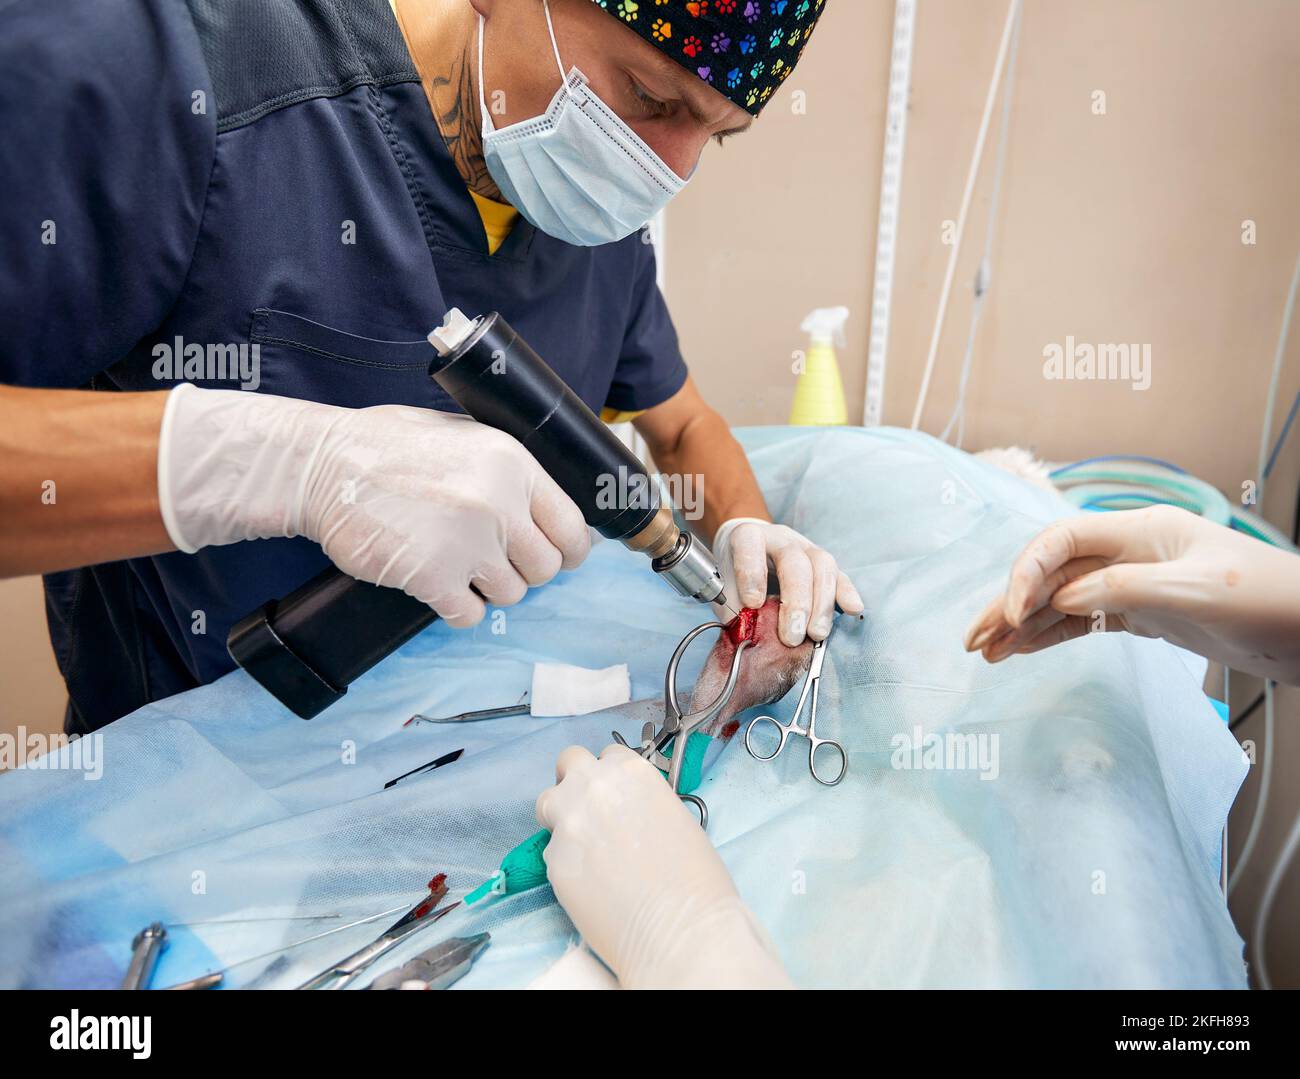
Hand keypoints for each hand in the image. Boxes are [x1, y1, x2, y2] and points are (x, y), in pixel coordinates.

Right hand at [158, 384, 589, 625]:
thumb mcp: (461, 435)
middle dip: (523, 570)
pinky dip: (458, 608)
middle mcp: (499, 504)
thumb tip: (540, 505)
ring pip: (512, 594)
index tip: (559, 557)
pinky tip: (438, 587)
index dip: (569, 549)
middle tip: (492, 561)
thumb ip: (504, 470)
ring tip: (456, 566)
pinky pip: (471, 615)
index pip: (572, 527)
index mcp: (513, 466)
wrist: (324, 465)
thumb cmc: (386, 446)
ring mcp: (468, 544)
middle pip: (546, 568)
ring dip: (487, 589)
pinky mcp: (434, 578)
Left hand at [535, 744, 790, 988]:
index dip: (610, 777)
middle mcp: (593, 788)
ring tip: (582, 846)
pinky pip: (550, 850)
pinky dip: (565, 861)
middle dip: (575, 783)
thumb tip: (626, 812)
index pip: (608, 755)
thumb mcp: (676, 818)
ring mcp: (568, 823)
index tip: (615, 796)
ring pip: (546, 802)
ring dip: (560, 816)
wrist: (679, 928)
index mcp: (631, 773)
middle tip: (589, 812)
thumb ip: (642, 801)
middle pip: (569, 763)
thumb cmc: (696, 879)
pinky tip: (589, 883)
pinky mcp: (552, 861)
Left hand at [713, 517, 863, 644]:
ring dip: (822, 604)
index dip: (752, 574)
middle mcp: (780, 538)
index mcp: (748, 536)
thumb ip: (731, 606)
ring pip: (822, 566)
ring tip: (816, 634)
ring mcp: (806, 547)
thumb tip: (747, 634)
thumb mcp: (723, 584)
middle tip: (792, 637)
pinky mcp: (823, 562)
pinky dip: (846, 593)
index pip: (750, 545)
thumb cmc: (735, 569)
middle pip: (794, 562)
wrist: (750, 546)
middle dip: (796, 603)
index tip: (752, 603)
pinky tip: (852, 610)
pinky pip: (840, 574)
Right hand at [963, 505, 1299, 683]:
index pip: (1060, 541)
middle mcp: (1128, 552)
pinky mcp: (1142, 614)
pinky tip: (1020, 650)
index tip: (1015, 613)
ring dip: (1022, 625)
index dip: (1028, 573)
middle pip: (1051, 573)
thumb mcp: (1194, 592)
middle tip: (974, 639)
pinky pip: (1081, 622)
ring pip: (1061, 601)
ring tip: (985, 652)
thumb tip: (1061, 600)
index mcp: (1139, 531)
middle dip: (1010, 603)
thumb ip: (1124, 589)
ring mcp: (1132, 583)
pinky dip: (1049, 636)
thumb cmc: (1262, 599)